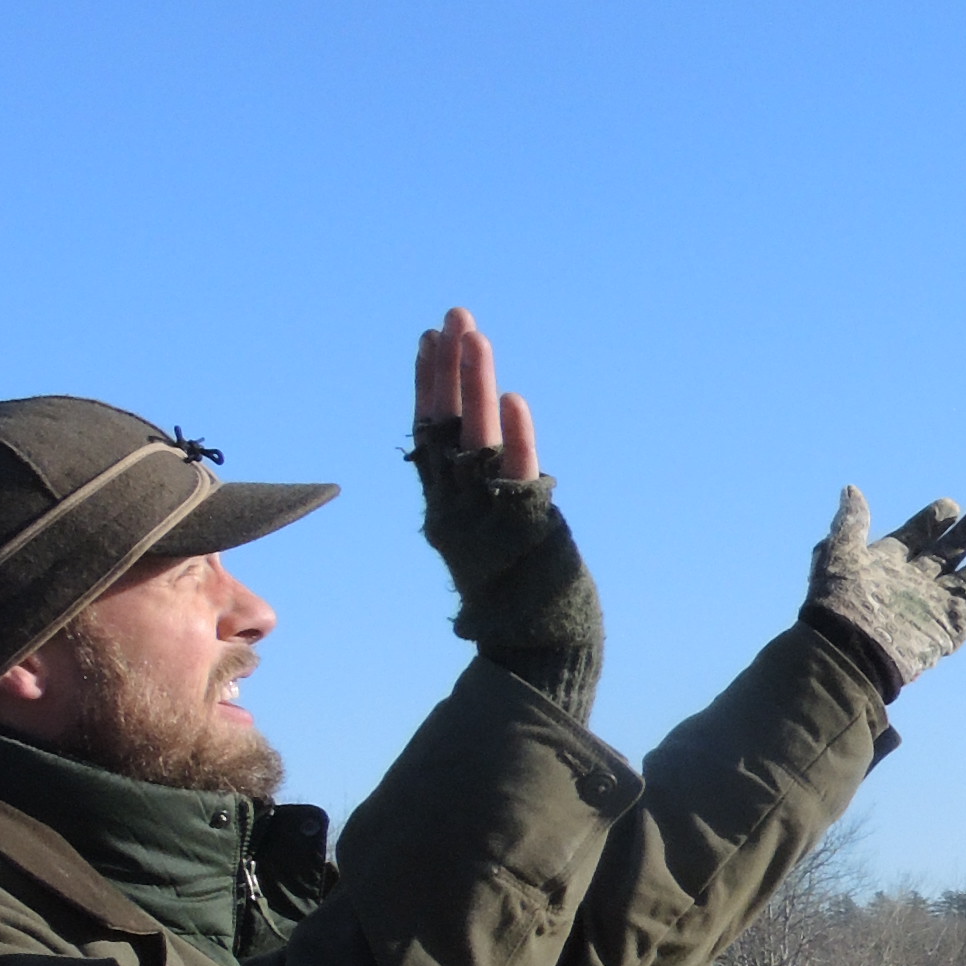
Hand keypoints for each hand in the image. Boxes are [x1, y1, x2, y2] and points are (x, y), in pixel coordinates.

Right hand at [409, 308, 602, 717]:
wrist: (538, 648)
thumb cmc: (519, 595)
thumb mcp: (487, 537)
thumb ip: (480, 493)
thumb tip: (490, 443)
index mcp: (444, 508)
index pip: (429, 433)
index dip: (427, 385)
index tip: (428, 339)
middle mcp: (458, 509)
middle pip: (446, 427)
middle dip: (449, 368)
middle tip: (455, 317)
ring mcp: (488, 518)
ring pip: (476, 441)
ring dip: (475, 387)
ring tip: (475, 336)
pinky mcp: (525, 528)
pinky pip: (517, 476)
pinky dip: (517, 438)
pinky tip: (514, 399)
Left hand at [800, 489, 965, 697]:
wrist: (849, 652)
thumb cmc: (837, 605)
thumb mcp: (837, 554)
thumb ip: (851, 523)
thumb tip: (852, 490)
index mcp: (888, 565)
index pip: (917, 536)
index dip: (933, 521)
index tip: (951, 506)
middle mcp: (916, 583)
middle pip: (951, 554)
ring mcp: (937, 605)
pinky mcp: (956, 626)